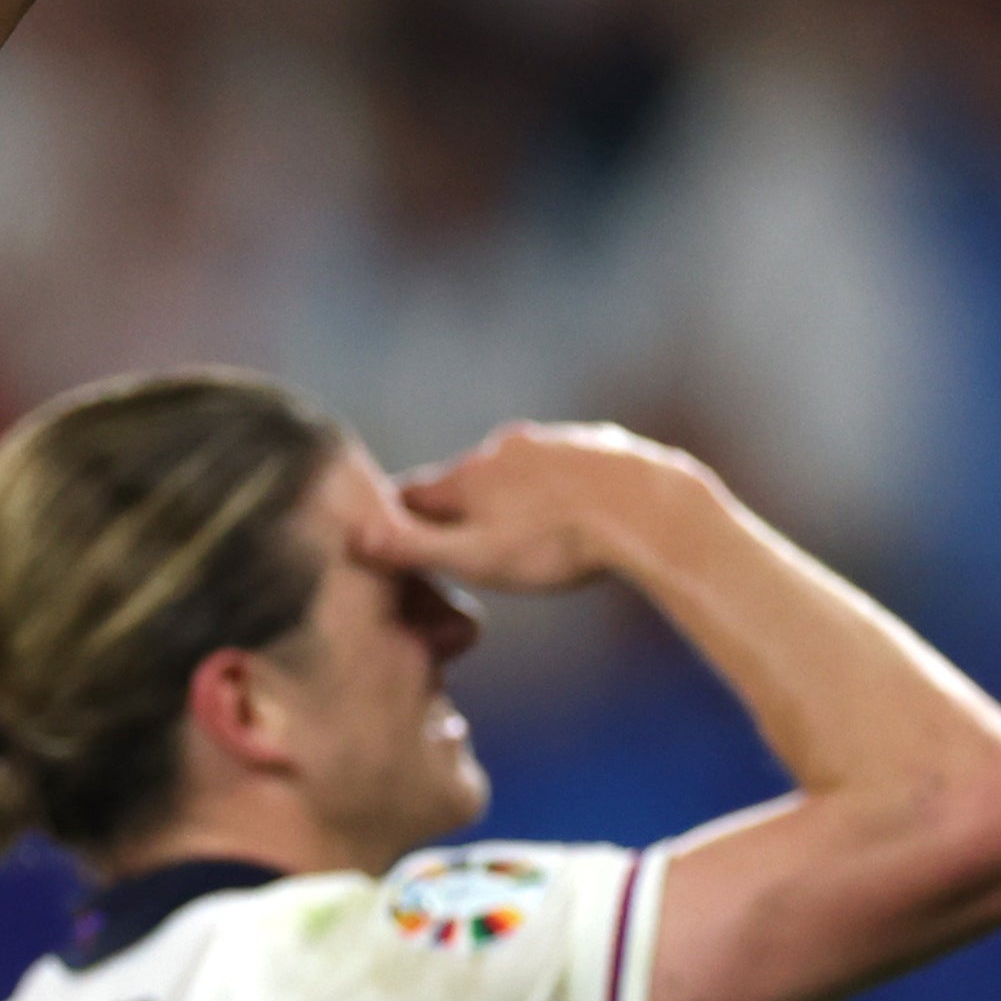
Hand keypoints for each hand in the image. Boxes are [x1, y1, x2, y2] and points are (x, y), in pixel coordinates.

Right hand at [382, 421, 722, 596]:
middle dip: (461, 511)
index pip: (412, 496)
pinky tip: (580, 515)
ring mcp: (554, 441)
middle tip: (470, 551)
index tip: (394, 543)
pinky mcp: (599, 444)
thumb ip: (412, 548)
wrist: (650, 513)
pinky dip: (561, 489)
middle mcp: (504, 447)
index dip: (399, 521)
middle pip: (466, 483)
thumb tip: (349, 537)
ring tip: (531, 536)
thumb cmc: (558, 545)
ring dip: (515, 498)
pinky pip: (567, 467)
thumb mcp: (476, 560)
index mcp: (468, 476)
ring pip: (518, 472)